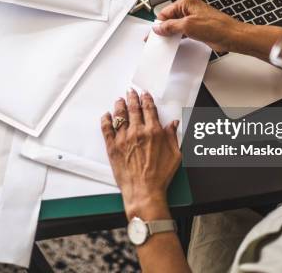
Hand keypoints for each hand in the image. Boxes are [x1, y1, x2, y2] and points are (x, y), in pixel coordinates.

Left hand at [101, 89, 180, 219]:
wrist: (144, 191)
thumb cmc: (160, 176)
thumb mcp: (175, 155)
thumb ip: (173, 136)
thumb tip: (173, 124)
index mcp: (153, 132)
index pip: (149, 109)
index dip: (146, 99)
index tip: (145, 94)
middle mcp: (138, 132)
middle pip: (134, 108)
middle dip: (132, 97)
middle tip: (131, 91)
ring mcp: (123, 138)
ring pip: (120, 115)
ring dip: (120, 105)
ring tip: (120, 100)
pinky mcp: (112, 147)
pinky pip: (106, 129)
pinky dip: (106, 119)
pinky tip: (106, 115)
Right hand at [153, 0, 245, 51]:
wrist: (232, 36)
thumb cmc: (217, 27)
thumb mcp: (188, 26)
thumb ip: (170, 26)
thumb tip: (158, 27)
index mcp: (186, 2)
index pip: (165, 12)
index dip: (159, 24)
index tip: (154, 34)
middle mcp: (189, 8)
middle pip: (169, 18)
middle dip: (165, 29)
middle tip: (160, 40)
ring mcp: (193, 18)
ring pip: (175, 25)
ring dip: (172, 34)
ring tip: (168, 42)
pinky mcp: (197, 27)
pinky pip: (182, 31)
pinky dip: (178, 37)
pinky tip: (176, 43)